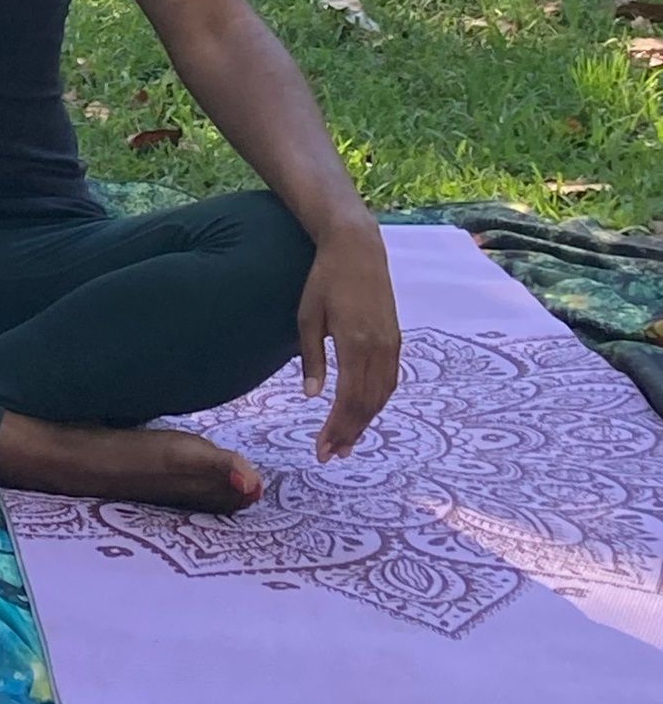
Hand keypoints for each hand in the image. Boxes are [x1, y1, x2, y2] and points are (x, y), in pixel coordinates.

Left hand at [297, 225, 400, 460]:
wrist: (358, 249)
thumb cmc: (324, 280)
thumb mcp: (307, 317)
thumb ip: (312, 358)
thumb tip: (312, 396)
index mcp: (355, 342)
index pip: (348, 399)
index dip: (336, 428)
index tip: (322, 448)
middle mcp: (379, 348)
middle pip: (368, 404)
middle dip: (349, 432)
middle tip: (330, 454)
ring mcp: (392, 344)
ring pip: (382, 396)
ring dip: (364, 422)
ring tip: (345, 443)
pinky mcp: (396, 340)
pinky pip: (390, 381)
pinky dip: (377, 402)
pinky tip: (363, 413)